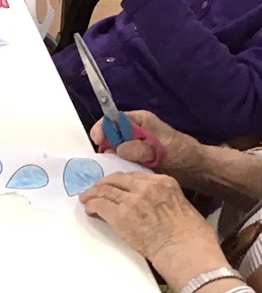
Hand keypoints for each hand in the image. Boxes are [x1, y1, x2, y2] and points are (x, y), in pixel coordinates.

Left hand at [80, 172, 215, 264]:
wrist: (184, 249)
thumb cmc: (190, 234)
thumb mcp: (181, 203)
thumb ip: (163, 197)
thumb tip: (150, 203)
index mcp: (163, 182)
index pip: (134, 176)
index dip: (120, 181)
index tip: (113, 185)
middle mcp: (146, 187)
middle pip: (116, 180)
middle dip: (103, 184)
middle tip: (94, 190)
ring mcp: (132, 200)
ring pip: (104, 191)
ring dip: (92, 195)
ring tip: (86, 199)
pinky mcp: (120, 215)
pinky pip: (100, 205)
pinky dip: (92, 206)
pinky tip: (90, 210)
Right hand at [89, 109, 203, 177]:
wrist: (193, 168)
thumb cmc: (182, 153)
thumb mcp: (164, 148)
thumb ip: (142, 148)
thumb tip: (119, 149)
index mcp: (139, 120)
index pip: (113, 119)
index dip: (103, 128)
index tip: (99, 141)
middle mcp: (132, 131)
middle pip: (108, 135)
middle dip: (104, 146)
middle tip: (108, 160)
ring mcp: (130, 145)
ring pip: (110, 149)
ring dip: (110, 159)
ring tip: (116, 169)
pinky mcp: (131, 159)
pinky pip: (116, 161)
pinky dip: (116, 167)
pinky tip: (121, 174)